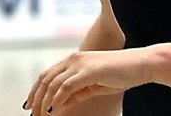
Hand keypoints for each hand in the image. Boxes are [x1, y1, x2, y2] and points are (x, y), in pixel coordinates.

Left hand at [26, 47, 151, 112]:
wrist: (140, 64)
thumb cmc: (119, 74)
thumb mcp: (92, 86)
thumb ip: (75, 93)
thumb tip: (58, 105)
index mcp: (73, 60)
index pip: (47, 75)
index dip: (35, 90)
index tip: (29, 105)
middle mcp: (73, 59)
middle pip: (45, 79)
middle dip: (36, 98)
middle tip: (33, 114)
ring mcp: (80, 64)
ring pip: (53, 84)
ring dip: (45, 102)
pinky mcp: (88, 71)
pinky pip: (66, 87)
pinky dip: (57, 99)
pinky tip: (53, 110)